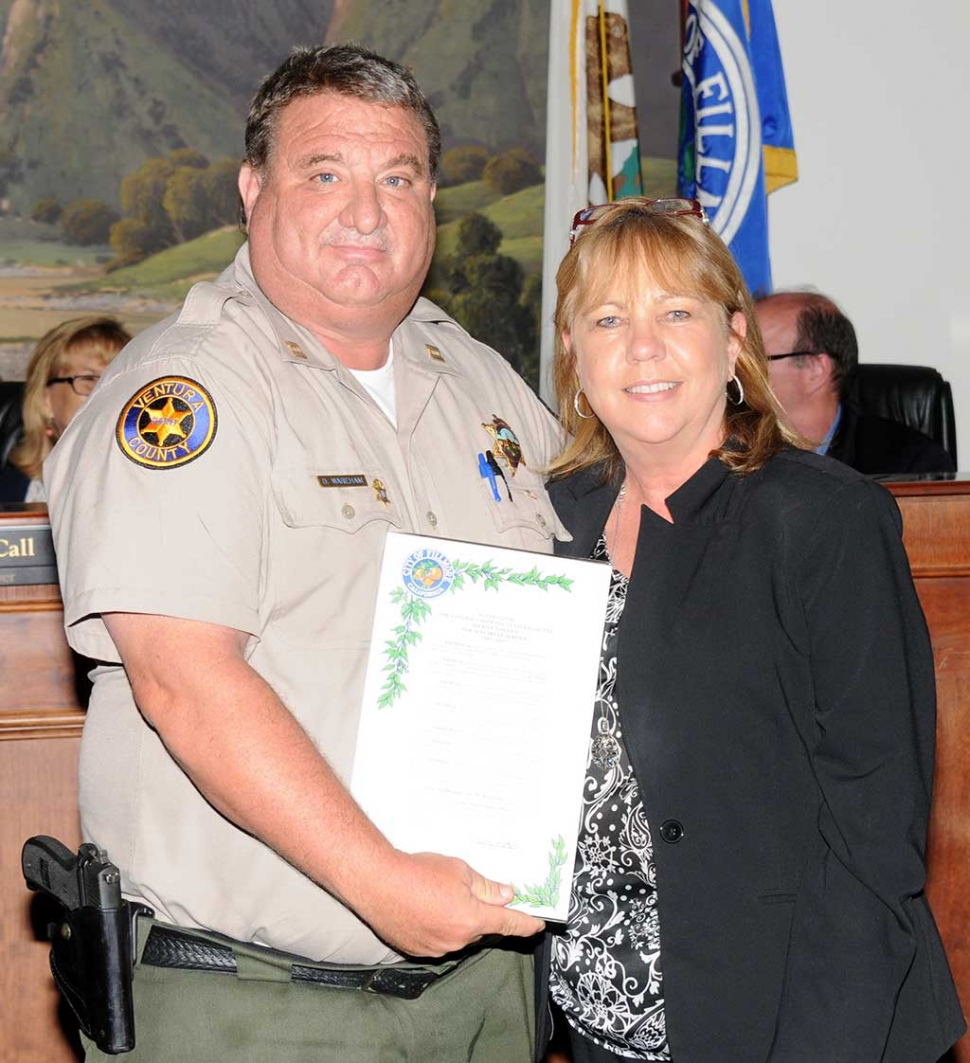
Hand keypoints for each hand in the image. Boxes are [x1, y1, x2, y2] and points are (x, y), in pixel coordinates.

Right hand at [353, 850, 545, 957]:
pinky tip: (426, 908)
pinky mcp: (418, 950)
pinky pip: (439, 940)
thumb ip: (486, 886)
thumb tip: (506, 895)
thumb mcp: (459, 870)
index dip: (525, 924)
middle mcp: (457, 940)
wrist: (377, 882)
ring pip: (460, 935)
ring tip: (439, 896)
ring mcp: (436, 948)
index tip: (537, 926)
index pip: (507, 924)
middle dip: (481, 913)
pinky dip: (440, 926)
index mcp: (472, 919)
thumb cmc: (418, 872)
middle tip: (472, 893)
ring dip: (458, 920)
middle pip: (481, 928)